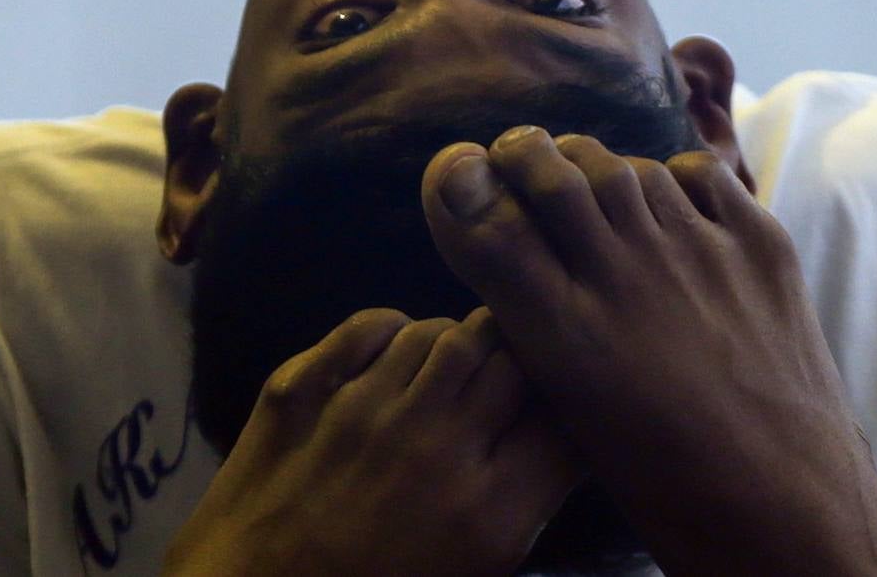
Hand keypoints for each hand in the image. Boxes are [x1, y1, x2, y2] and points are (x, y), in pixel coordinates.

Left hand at [163, 306, 579, 576]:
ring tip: (452, 370)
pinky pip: (374, 323)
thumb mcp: (479, 565)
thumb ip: (530, 494)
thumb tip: (573, 426)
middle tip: (510, 376)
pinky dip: (396, 330)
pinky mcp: (303, 386)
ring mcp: (362, 410)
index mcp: (487, 509)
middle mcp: (433, 447)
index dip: (570, 397)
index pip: (565, 413)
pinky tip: (397, 358)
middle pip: (513, 355)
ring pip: (446, 331)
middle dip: (522, 359)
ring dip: (461, 344)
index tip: (560, 400)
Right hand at [421, 128, 876, 574]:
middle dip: (525, 153)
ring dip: (594, 165)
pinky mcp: (761, 246)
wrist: (786, 507)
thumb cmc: (663, 478)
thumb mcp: (572, 406)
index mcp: (565, 334)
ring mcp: (698, 254)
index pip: (492, 222)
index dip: (461, 182)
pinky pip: (698, 174)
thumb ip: (530, 322)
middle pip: (555, 173)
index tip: (460, 169)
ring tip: (587, 180)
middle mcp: (626, 279)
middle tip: (517, 153)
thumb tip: (500, 247)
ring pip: (624, 168)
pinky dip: (669, 177)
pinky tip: (663, 201)